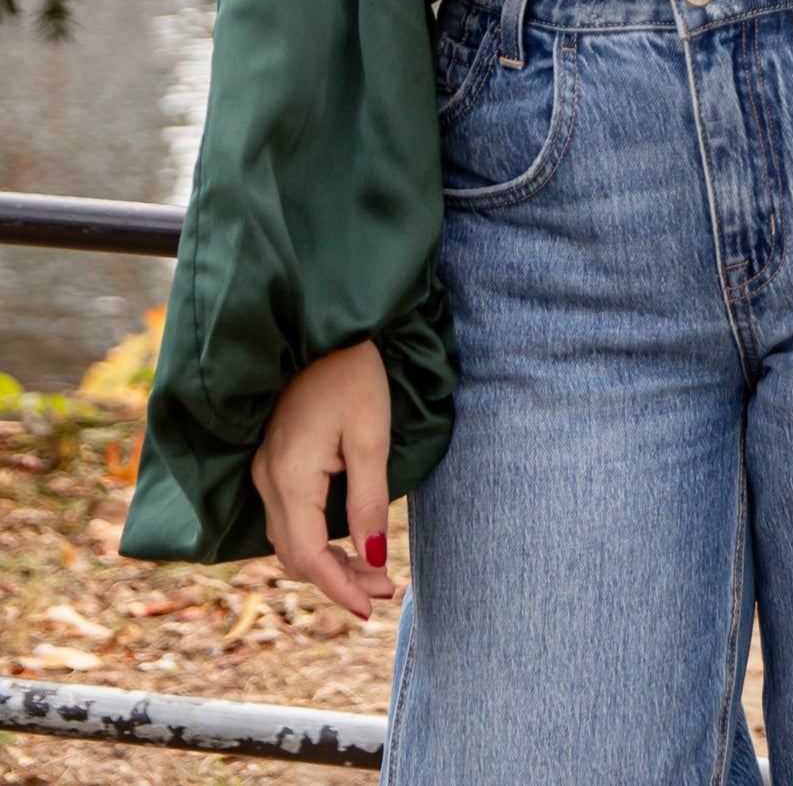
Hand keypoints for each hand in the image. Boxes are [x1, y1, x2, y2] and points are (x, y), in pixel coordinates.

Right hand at [250, 340, 393, 617]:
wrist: (325, 328)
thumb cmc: (354, 375)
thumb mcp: (371, 438)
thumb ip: (368, 501)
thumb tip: (372, 560)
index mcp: (289, 478)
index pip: (308, 557)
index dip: (340, 589)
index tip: (373, 608)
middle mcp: (267, 479)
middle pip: (295, 555)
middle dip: (338, 580)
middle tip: (384, 590)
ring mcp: (265, 469)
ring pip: (289, 539)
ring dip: (327, 562)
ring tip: (373, 572)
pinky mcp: (272, 460)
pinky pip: (287, 518)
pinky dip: (315, 538)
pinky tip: (345, 540)